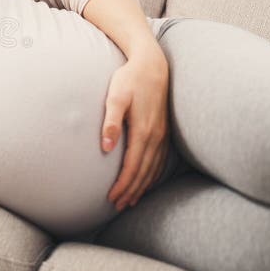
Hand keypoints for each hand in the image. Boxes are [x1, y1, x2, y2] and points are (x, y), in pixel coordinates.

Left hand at [101, 45, 169, 210]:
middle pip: (144, 172)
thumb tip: (106, 147)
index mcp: (143, 130)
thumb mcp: (115, 97)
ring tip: (131, 200)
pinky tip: (147, 181)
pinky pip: (161, 160)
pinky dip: (153, 175)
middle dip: (131, 191)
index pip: (132, 166)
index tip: (112, 198)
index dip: (123, 184)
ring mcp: (162, 134)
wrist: (152, 65)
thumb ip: (110, 122)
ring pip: (153, 168)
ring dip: (142, 186)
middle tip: (118, 205)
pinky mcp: (164, 130)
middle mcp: (155, 136)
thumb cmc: (129, 79)